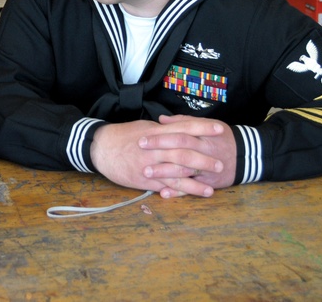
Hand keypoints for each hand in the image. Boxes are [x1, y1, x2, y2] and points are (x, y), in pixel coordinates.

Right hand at [90, 118, 228, 198]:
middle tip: (220, 164)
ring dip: (195, 182)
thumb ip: (163, 129)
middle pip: (184, 152)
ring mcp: (149, 165)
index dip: (203, 129)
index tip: (220, 130)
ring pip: (176, 173)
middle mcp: (155, 148)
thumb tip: (179, 127)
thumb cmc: (123, 136)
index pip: (184, 128)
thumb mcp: (144, 127)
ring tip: (212, 188)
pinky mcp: (143, 180)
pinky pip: (164, 186)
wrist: (100, 148)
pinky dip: (179, 191)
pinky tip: (190, 196)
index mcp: (156, 132)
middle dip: (204, 159)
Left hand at [145, 115, 236, 190]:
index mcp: (203, 135)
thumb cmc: (221, 137)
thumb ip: (183, 121)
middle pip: (181, 152)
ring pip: (185, 171)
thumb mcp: (207, 124)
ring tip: (146, 173)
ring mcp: (207, 169)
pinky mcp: (209, 183)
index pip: (180, 134)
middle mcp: (205, 151)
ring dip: (165, 173)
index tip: (143, 138)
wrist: (245, 156)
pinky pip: (192, 188)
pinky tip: (163, 193)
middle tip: (140, 153)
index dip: (161, 137)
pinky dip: (178, 192)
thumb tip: (162, 120)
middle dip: (160, 153)